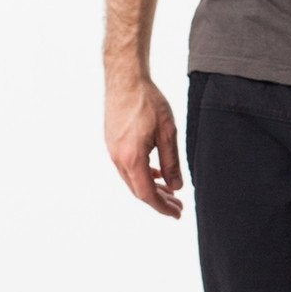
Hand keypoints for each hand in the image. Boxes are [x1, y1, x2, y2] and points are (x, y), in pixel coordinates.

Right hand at [106, 73, 183, 217]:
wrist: (125, 78)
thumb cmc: (148, 101)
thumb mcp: (168, 133)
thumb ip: (171, 162)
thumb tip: (176, 186)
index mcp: (131, 158)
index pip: (147, 194)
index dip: (162, 207)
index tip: (177, 213)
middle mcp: (117, 158)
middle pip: (138, 190)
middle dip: (159, 200)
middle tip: (178, 206)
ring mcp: (112, 150)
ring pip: (132, 179)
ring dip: (151, 188)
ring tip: (171, 191)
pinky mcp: (112, 142)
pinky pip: (127, 167)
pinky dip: (143, 174)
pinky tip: (156, 173)